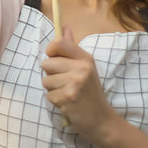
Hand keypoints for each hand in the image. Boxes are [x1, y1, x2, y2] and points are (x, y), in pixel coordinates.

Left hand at [41, 27, 115, 141]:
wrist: (102, 120)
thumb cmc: (90, 91)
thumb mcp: (85, 67)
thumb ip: (71, 48)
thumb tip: (63, 27)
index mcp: (85, 58)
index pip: (59, 43)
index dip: (51, 51)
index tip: (55, 59)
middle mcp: (81, 68)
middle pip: (46, 63)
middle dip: (51, 75)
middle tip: (66, 82)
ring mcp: (75, 83)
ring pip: (45, 81)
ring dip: (53, 89)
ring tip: (68, 93)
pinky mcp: (68, 98)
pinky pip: (49, 95)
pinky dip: (56, 101)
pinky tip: (68, 102)